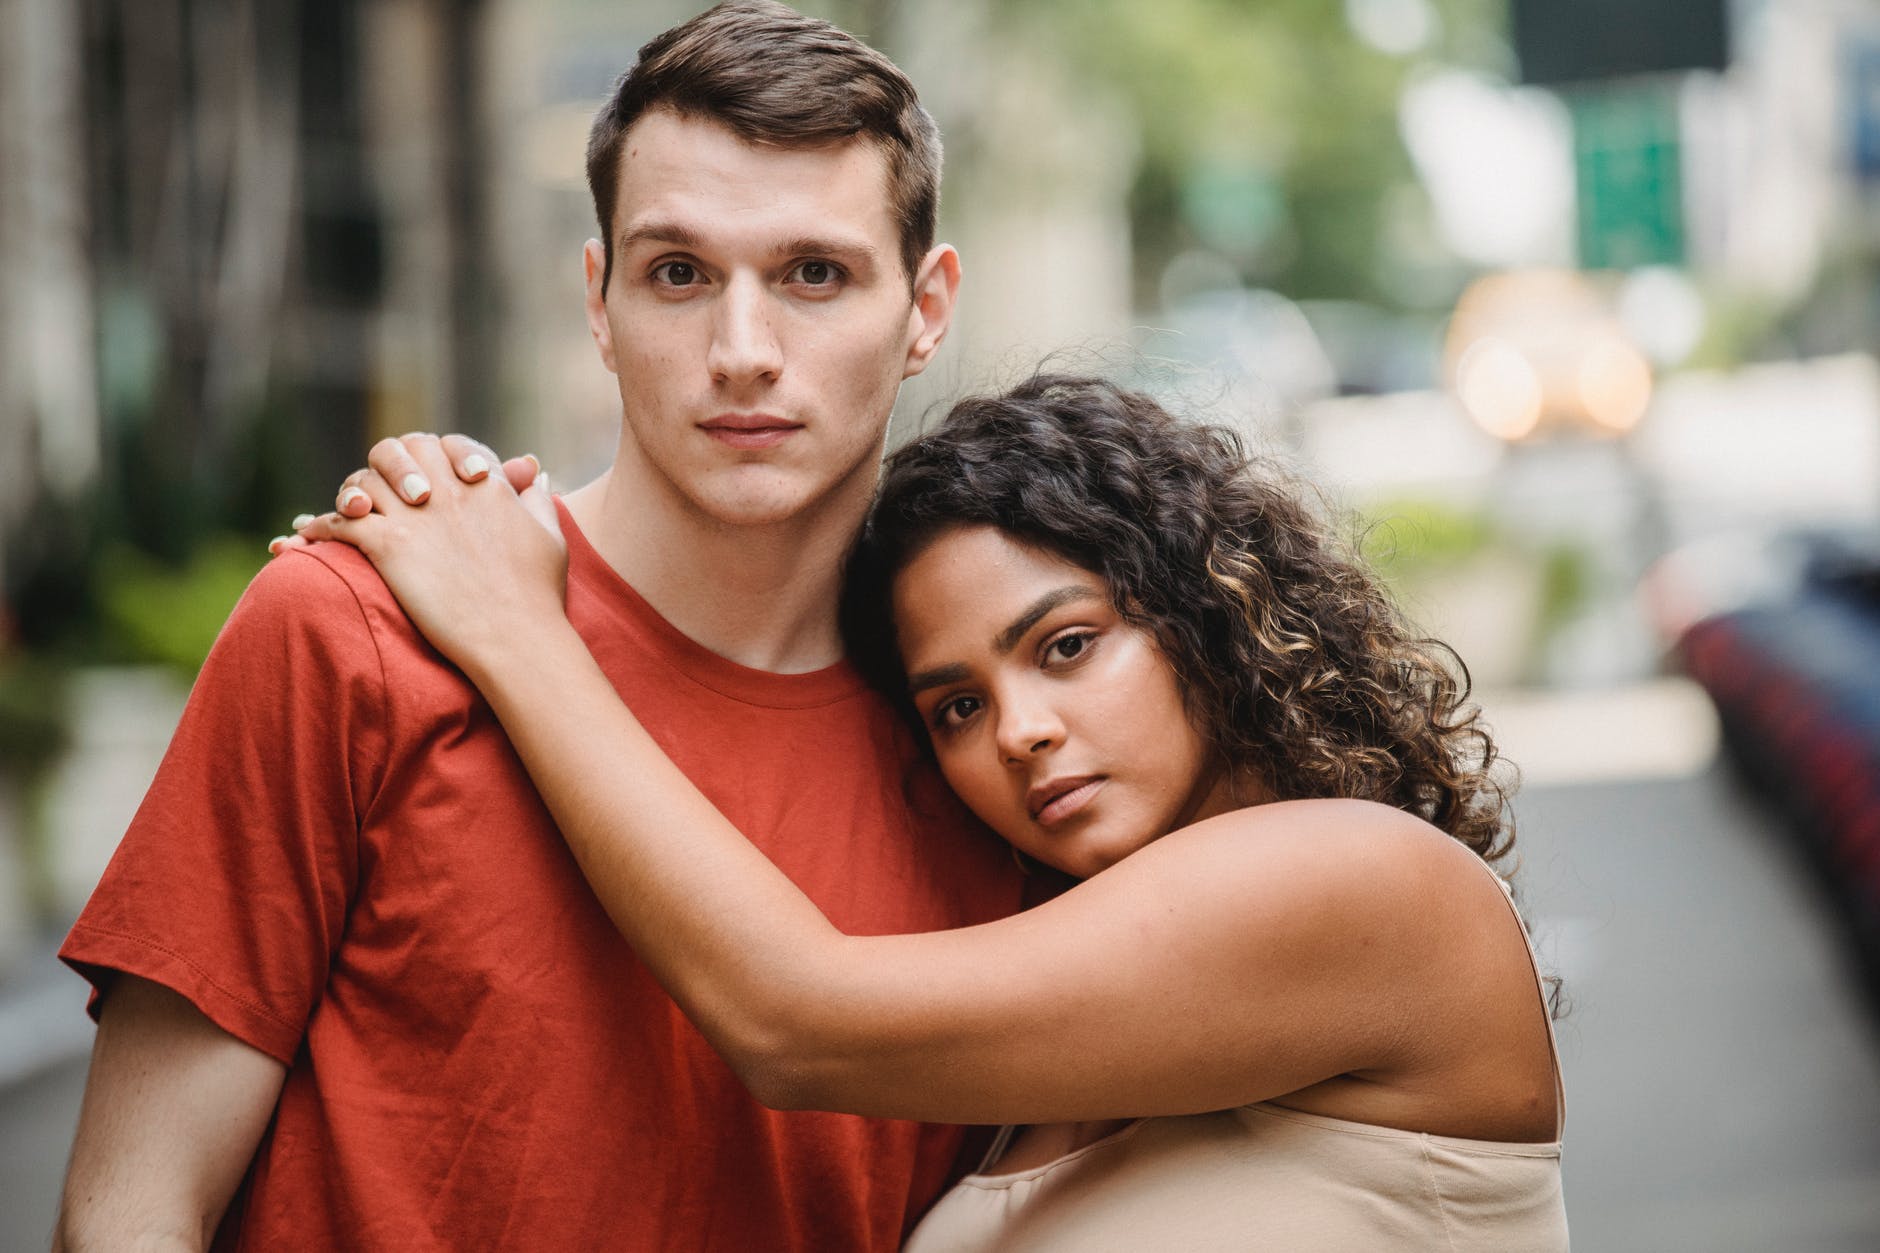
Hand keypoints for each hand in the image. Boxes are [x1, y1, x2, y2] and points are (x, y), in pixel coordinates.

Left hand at [285, 434, 568, 678]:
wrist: (516, 636)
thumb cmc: (539, 595)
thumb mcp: (550, 537)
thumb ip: (539, 500)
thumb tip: (534, 473)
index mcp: (485, 484)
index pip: (445, 446)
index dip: (432, 457)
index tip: (426, 478)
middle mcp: (447, 490)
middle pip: (402, 450)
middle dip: (389, 466)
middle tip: (384, 490)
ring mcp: (416, 516)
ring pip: (366, 481)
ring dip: (353, 493)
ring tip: (347, 511)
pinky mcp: (389, 545)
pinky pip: (341, 522)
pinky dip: (321, 526)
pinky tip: (310, 536)